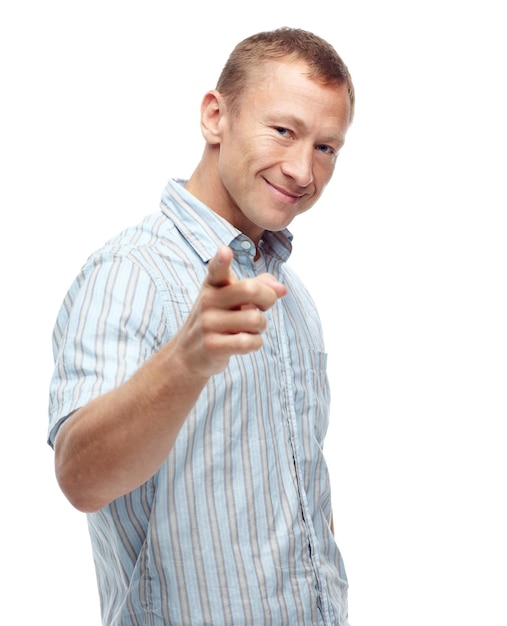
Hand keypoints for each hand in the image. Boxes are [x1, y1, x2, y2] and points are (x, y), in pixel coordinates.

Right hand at [174, 245, 286, 377]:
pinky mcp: (211, 346)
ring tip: (250, 329)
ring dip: (261, 326)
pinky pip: (248, 342)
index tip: (225, 251)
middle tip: (264, 307)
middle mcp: (208, 300)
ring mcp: (208, 323)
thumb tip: (282, 289)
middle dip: (268, 299)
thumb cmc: (220, 320)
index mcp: (214, 284)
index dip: (222, 260)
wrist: (189, 354)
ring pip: (255, 319)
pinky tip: (246, 342)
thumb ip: (260, 286)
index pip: (217, 269)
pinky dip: (255, 343)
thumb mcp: (234, 299)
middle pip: (251, 290)